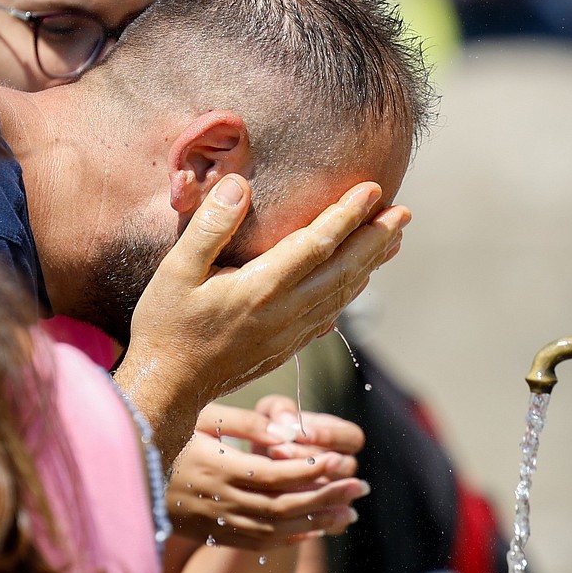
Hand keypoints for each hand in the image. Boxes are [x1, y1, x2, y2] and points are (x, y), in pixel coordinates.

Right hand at [114, 174, 409, 466]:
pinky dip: (352, 292)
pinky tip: (360, 280)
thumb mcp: (176, 270)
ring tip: (394, 239)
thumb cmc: (166, 324)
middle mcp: (285, 311)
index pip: (318, 243)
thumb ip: (210, 226)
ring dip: (372, 263)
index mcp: (261, 288)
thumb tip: (239, 184)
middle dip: (377, 237)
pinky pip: (331, 314)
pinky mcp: (287, 347)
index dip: (348, 214)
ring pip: (343, 293)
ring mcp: (290, 333)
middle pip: (344, 269)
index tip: (373, 188)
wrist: (168, 388)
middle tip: (405, 212)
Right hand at [168, 400, 368, 549]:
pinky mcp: (214, 535)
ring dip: (317, 522)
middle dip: (326, 497)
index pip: (273, 474)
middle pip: (283, 505)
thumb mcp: (200, 417)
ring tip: (351, 513)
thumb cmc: (168, 434)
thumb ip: (243, 422)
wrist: (126, 477)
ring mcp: (217, 522)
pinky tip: (317, 530)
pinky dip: (291, 539)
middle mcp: (220, 500)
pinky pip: (258, 543)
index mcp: (217, 467)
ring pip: (276, 529)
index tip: (338, 460)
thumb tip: (286, 431)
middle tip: (361, 486)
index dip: (308, 471)